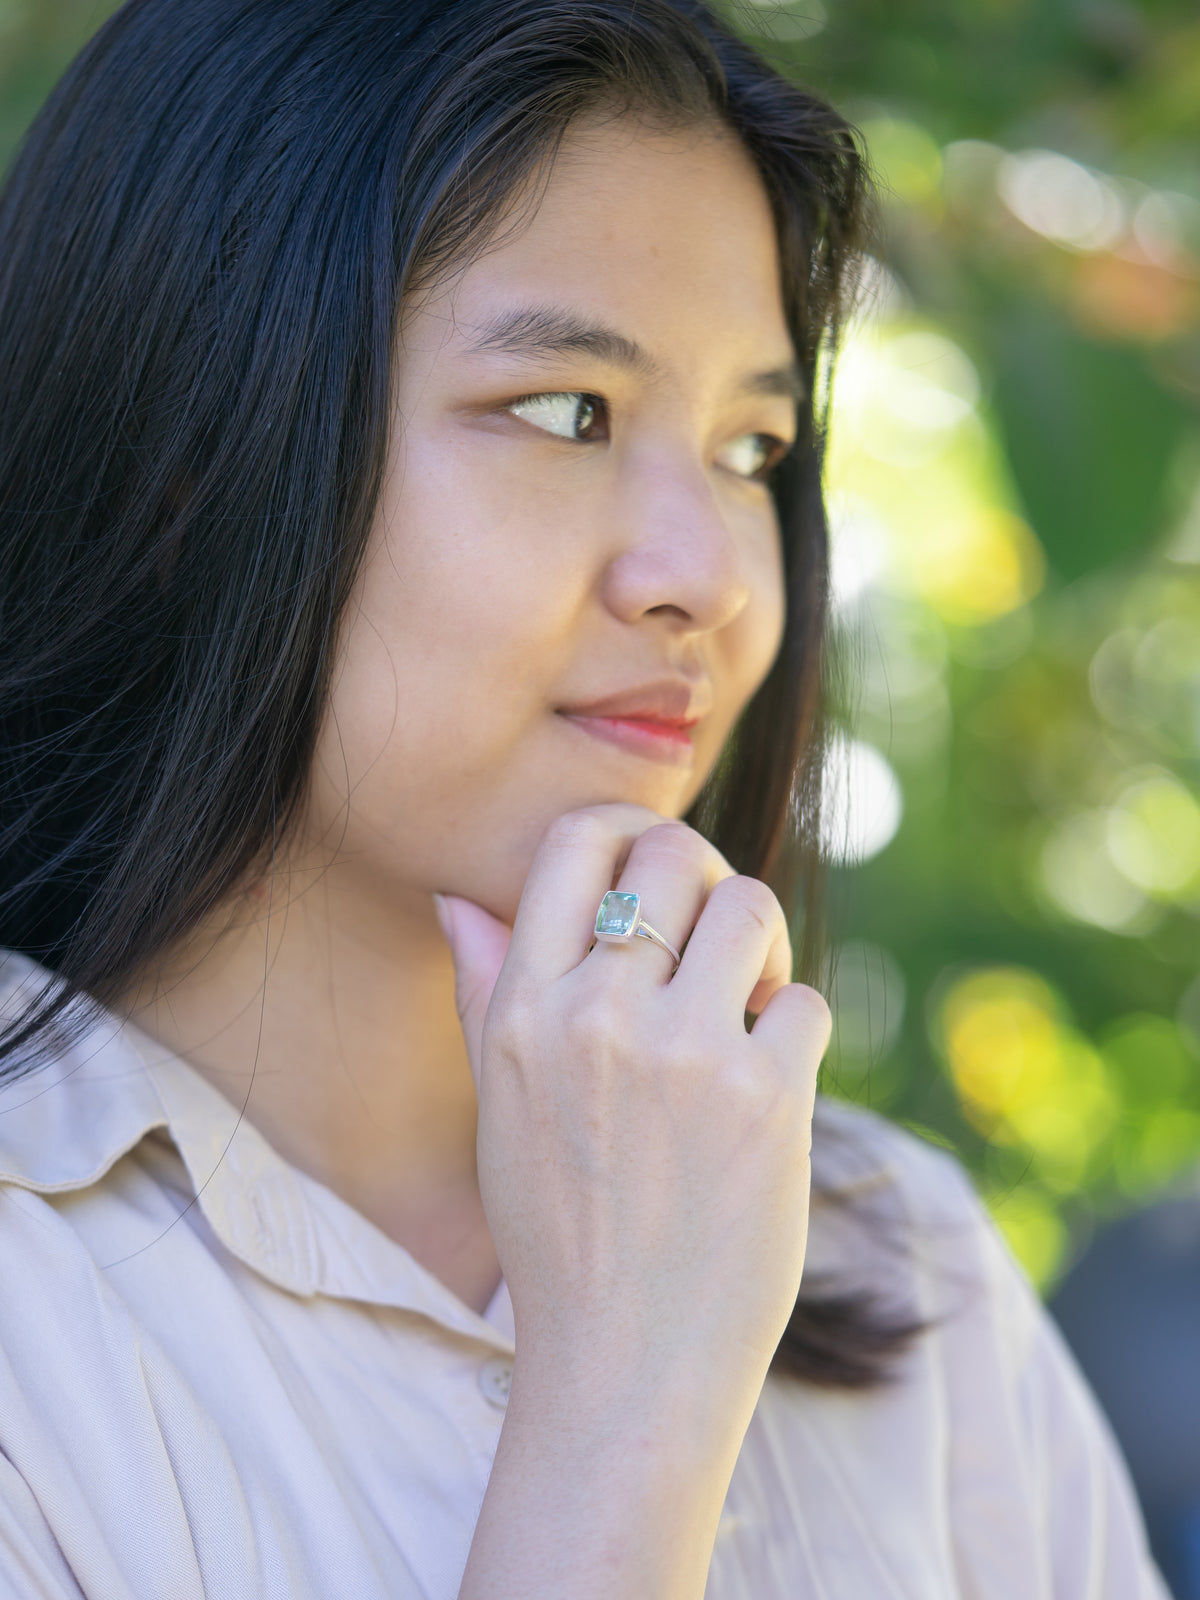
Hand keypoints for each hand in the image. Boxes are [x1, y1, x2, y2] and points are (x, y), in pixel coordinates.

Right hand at [435, 803, 831, 1440]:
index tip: (653, 865)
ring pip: (751, 906)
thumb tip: (462, 897)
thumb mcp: (499, 1107)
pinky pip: (806, 1002)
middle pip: (673, 853)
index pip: (576, 842)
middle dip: (703, 877)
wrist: (624, 1365)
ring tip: (748, 1000)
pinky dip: (796, 1031)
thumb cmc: (559, 1232)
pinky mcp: (768, 1101)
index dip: (627, 829)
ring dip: (760, 944)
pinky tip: (770, 1082)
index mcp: (524, 1012)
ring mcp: (687, 1056)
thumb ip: (485, 990)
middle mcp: (598, 1018)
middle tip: (712, 932)